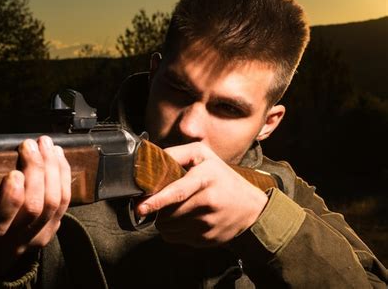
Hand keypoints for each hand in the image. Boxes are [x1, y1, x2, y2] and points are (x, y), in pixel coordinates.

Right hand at [0, 136, 70, 275]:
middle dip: (37, 170)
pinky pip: (65, 201)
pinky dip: (64, 175)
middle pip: (34, 205)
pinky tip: (59, 157)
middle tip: (32, 145)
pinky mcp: (53, 229)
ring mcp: (37, 235)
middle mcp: (15, 238)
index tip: (14, 173)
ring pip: (53, 201)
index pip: (2, 218)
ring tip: (48, 146)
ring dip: (53, 168)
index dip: (12, 196)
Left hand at [136, 142, 267, 246]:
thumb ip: (178, 154)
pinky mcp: (206, 239)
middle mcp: (208, 202)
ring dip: (164, 220)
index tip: (141, 207)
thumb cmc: (223, 179)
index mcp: (207, 178)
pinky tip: (185, 220)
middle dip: (158, 208)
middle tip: (163, 200)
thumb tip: (152, 159)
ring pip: (168, 227)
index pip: (178, 191)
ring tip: (177, 208)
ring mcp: (208, 223)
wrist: (251, 209)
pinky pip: (175, 238)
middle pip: (168, 212)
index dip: (157, 200)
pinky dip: (173, 230)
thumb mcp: (204, 157)